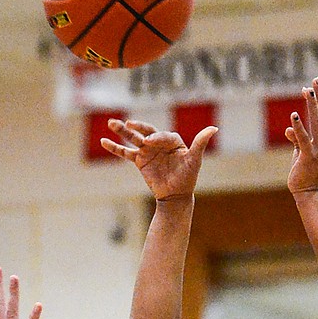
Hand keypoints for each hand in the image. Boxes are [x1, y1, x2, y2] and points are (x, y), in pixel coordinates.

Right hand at [101, 119, 216, 198]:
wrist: (176, 196)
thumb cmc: (188, 178)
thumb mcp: (194, 160)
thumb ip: (200, 143)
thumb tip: (214, 128)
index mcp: (172, 140)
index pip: (162, 135)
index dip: (156, 138)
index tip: (149, 144)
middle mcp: (159, 142)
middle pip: (146, 131)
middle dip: (136, 127)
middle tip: (128, 124)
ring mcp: (148, 150)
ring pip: (133, 138)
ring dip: (122, 131)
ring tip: (111, 123)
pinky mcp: (140, 160)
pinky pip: (125, 152)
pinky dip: (115, 147)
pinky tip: (104, 141)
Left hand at [286, 79, 317, 194]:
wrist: (310, 193)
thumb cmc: (307, 172)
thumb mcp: (303, 152)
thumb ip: (297, 139)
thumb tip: (289, 129)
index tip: (313, 85)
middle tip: (315, 80)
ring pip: (316, 123)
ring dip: (311, 106)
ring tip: (307, 91)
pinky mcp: (309, 157)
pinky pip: (303, 139)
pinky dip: (298, 127)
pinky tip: (294, 116)